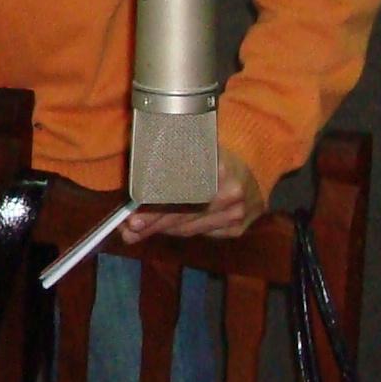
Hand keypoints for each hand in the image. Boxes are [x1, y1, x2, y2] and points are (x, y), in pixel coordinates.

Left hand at [122, 148, 266, 241]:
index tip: (131, 215)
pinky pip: (200, 233)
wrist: (253, 166)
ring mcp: (236, 212)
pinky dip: (180, 231)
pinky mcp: (237, 227)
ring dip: (161, 230)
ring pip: (189, 228)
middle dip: (151, 224)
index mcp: (218, 165)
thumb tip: (132, 185)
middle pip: (182, 214)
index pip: (179, 192)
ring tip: (137, 231)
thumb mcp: (194, 148)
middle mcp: (230, 191)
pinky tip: (164, 229)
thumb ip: (167, 159)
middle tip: (127, 229)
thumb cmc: (212, 155)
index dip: (152, 206)